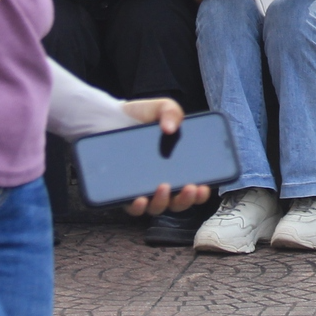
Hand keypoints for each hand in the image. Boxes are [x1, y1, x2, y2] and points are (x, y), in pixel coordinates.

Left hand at [116, 98, 212, 217]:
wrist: (111, 118)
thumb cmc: (141, 116)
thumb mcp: (161, 108)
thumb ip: (172, 112)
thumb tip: (171, 128)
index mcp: (177, 166)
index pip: (192, 187)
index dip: (200, 193)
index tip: (204, 187)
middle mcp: (161, 182)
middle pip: (177, 202)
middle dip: (186, 199)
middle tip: (189, 187)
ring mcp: (143, 189)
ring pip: (156, 207)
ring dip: (163, 201)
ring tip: (163, 187)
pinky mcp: (123, 192)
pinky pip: (131, 207)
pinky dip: (137, 207)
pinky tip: (139, 199)